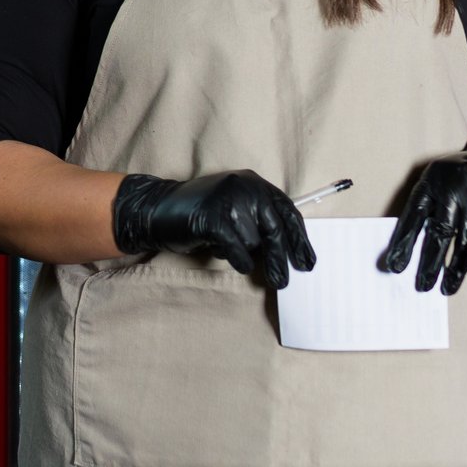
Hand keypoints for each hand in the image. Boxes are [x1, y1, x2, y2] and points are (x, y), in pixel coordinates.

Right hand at [111, 171, 315, 289]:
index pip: (288, 213)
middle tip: (283, 282)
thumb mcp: (236, 208)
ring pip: (254, 244)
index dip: (300, 240)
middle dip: (280, 260)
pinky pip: (237, 251)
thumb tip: (287, 253)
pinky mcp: (214, 220)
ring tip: (224, 244)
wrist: (159, 209)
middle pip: (275, 230)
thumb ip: (259, 221)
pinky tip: (228, 256)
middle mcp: (246, 188)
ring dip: (242, 253)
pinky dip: (235, 260)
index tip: (307, 262)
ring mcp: (229, 202)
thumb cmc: (201, 214)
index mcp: (255, 184)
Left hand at [381, 129, 466, 294]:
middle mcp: (453, 186)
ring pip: (463, 237)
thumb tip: (411, 249)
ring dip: (454, 266)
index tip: (395, 265)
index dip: (404, 242)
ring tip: (446, 288)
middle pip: (439, 230)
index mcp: (432, 181)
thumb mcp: (441, 183)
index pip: (413, 215)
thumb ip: (429, 208)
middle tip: (422, 285)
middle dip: (429, 262)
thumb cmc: (465, 178)